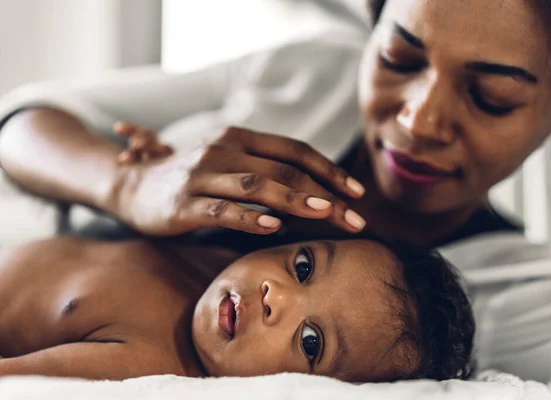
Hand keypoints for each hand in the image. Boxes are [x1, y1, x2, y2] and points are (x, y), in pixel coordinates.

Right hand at [109, 125, 365, 236]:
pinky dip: (249, 218)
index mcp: (239, 139)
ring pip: (256, 186)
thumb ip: (266, 172)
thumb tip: (317, 194)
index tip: (359, 192)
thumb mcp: (230, 165)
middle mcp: (222, 150)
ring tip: (327, 213)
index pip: (294, 150)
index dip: (330, 170)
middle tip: (355, 217)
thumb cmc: (193, 179)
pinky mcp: (183, 204)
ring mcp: (201, 176)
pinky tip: (273, 226)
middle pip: (284, 170)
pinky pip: (222, 210)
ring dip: (296, 200)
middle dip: (325, 193)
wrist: (132, 185)